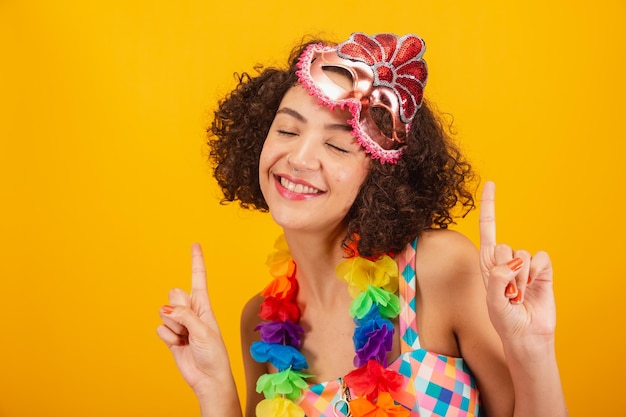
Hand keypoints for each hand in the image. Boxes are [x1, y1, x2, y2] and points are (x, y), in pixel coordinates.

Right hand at [157, 243, 231, 391]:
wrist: (207, 377)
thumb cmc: (213, 353)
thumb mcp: (203, 330)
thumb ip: (184, 315)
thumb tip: (165, 308)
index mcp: (203, 304)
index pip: (198, 278)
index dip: (196, 260)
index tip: (195, 244)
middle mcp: (191, 311)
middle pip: (174, 294)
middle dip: (177, 308)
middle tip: (189, 326)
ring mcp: (180, 323)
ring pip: (164, 313)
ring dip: (174, 327)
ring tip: (186, 339)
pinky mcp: (171, 336)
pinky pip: (160, 329)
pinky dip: (168, 338)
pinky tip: (179, 346)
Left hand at [479, 181, 556, 343]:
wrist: (527, 335)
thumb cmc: (504, 320)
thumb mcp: (492, 301)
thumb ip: (496, 279)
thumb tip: (509, 261)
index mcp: (487, 263)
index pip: (487, 229)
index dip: (489, 206)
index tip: (491, 184)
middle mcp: (504, 260)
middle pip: (503, 246)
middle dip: (505, 271)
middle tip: (506, 293)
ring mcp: (524, 265)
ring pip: (522, 253)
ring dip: (520, 278)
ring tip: (518, 295)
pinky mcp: (542, 270)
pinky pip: (540, 258)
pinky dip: (536, 273)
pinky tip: (533, 287)